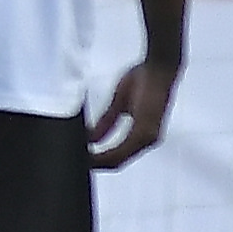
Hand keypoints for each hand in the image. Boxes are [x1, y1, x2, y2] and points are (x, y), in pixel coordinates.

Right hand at [87, 55, 177, 169]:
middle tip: (74, 162)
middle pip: (116, 162)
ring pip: (117, 160)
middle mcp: (147, 140)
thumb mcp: (119, 103)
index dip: (99, 159)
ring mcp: (147, 138)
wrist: (159, 68)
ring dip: (96, 162)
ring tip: (78, 160)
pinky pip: (120, 151)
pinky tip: (89, 154)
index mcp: (142, 134)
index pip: (118, 155)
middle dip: (94, 163)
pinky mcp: (144, 132)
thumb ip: (107, 122)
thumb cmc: (145, 80)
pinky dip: (103, 155)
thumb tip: (91, 137)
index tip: (80, 158)